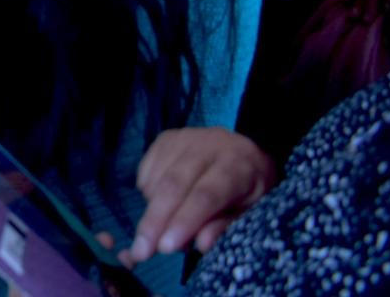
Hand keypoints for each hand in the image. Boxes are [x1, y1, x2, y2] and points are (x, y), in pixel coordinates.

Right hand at [123, 127, 274, 262]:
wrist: (243, 148)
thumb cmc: (247, 186)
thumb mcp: (249, 210)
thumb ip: (225, 226)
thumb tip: (200, 244)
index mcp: (236, 166)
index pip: (206, 195)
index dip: (184, 221)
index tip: (166, 247)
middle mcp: (208, 146)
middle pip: (173, 185)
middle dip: (155, 221)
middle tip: (141, 251)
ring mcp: (183, 139)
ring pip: (156, 180)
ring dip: (153, 210)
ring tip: (165, 225)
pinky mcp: (164, 138)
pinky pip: (145, 172)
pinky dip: (148, 195)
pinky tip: (162, 201)